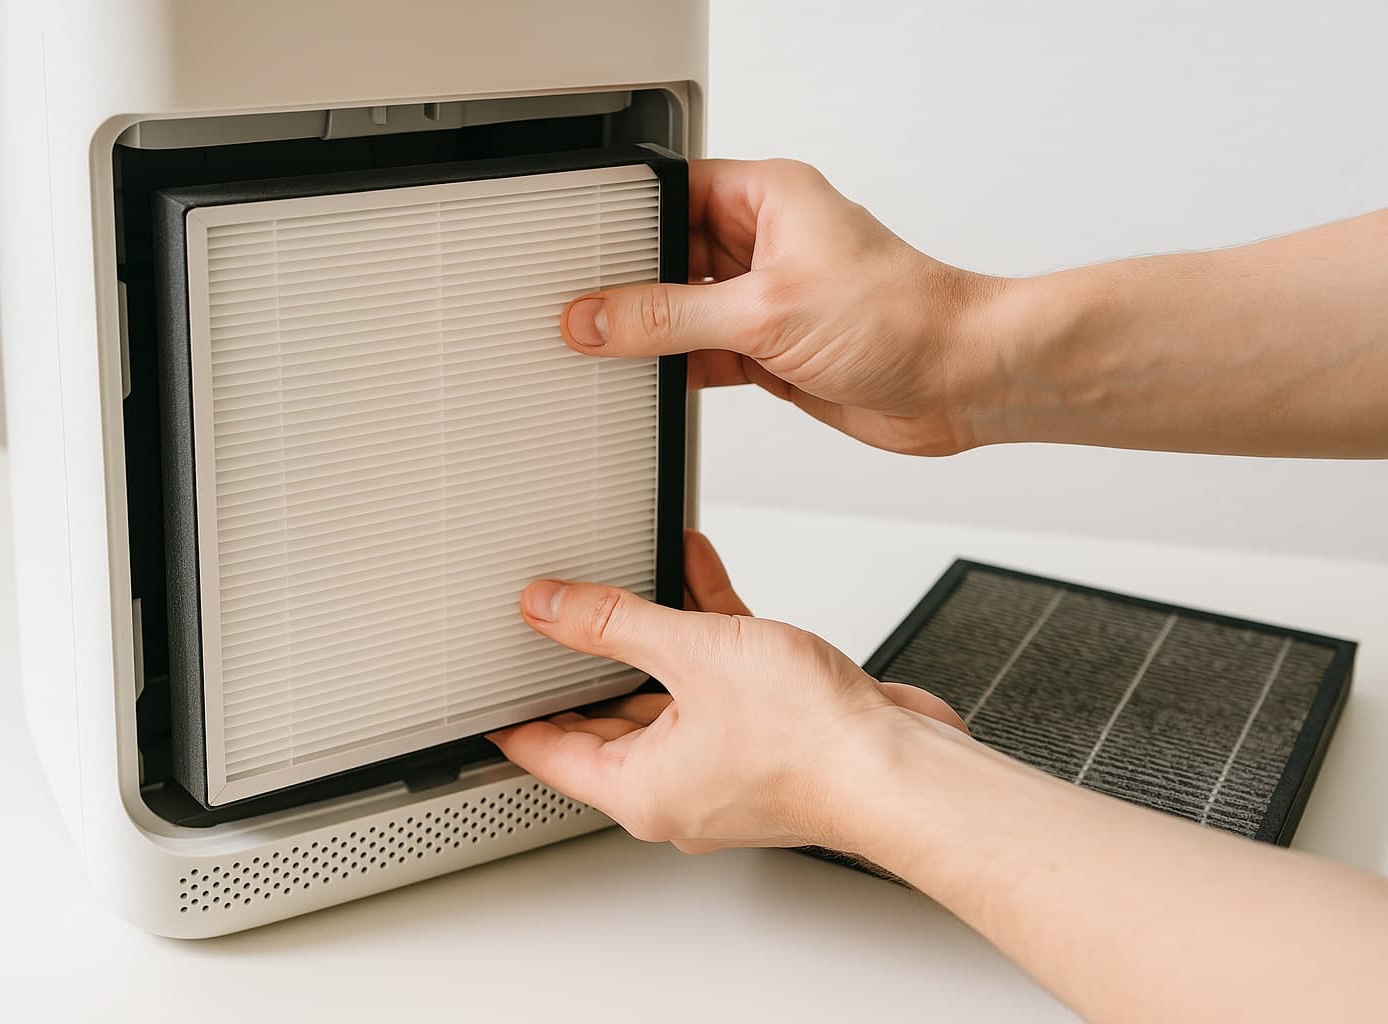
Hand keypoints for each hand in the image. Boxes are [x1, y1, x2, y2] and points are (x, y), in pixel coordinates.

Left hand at [488, 530, 965, 852]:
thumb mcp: (694, 656)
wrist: (904, 765)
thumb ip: (613, 625)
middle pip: (607, 714)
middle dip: (587, 657)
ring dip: (654, 628)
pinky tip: (697, 569)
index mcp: (640, 789)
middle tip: (551, 612)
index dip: (510, 714)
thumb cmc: (813, 744)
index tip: (483, 689)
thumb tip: (548, 608)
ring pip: (669, 688)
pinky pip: (718, 676)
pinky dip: (706, 628)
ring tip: (628, 566)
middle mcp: (678, 785)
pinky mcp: (767, 735)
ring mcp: (725, 761)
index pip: (547, 749)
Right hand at [559, 159, 1004, 454]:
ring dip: (652, 336)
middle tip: (579, 312)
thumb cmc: (902, 317)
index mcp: (767, 197)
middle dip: (628, 286)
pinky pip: (703, 355)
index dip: (623, 222)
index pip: (672, 193)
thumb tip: (598, 318)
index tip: (577, 253)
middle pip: (669, 257)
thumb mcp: (765, 310)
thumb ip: (670, 316)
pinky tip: (648, 384)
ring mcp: (767, 299)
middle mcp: (765, 243)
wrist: (961, 382)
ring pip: (683, 312)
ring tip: (603, 351)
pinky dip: (677, 371)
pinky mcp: (772, 350)